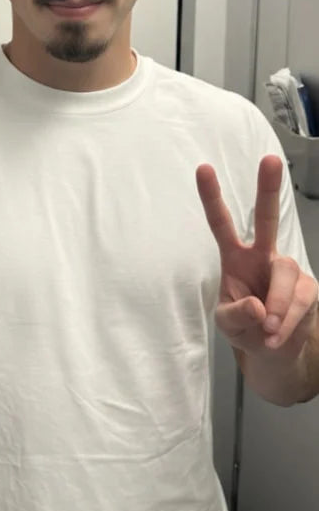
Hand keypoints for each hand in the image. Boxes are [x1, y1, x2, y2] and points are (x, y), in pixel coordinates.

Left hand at [196, 155, 317, 359]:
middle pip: (267, 217)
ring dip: (278, 305)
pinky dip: (288, 321)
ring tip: (268, 330)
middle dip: (268, 188)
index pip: (220, 223)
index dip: (211, 196)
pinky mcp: (308, 287)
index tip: (203, 168)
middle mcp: (262, 255)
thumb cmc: (245, 327)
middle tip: (270, 159)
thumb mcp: (227, 325)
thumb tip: (258, 306)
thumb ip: (236, 315)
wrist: (274, 351)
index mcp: (234, 257)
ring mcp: (287, 269)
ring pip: (286, 271)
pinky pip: (301, 299)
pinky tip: (278, 334)